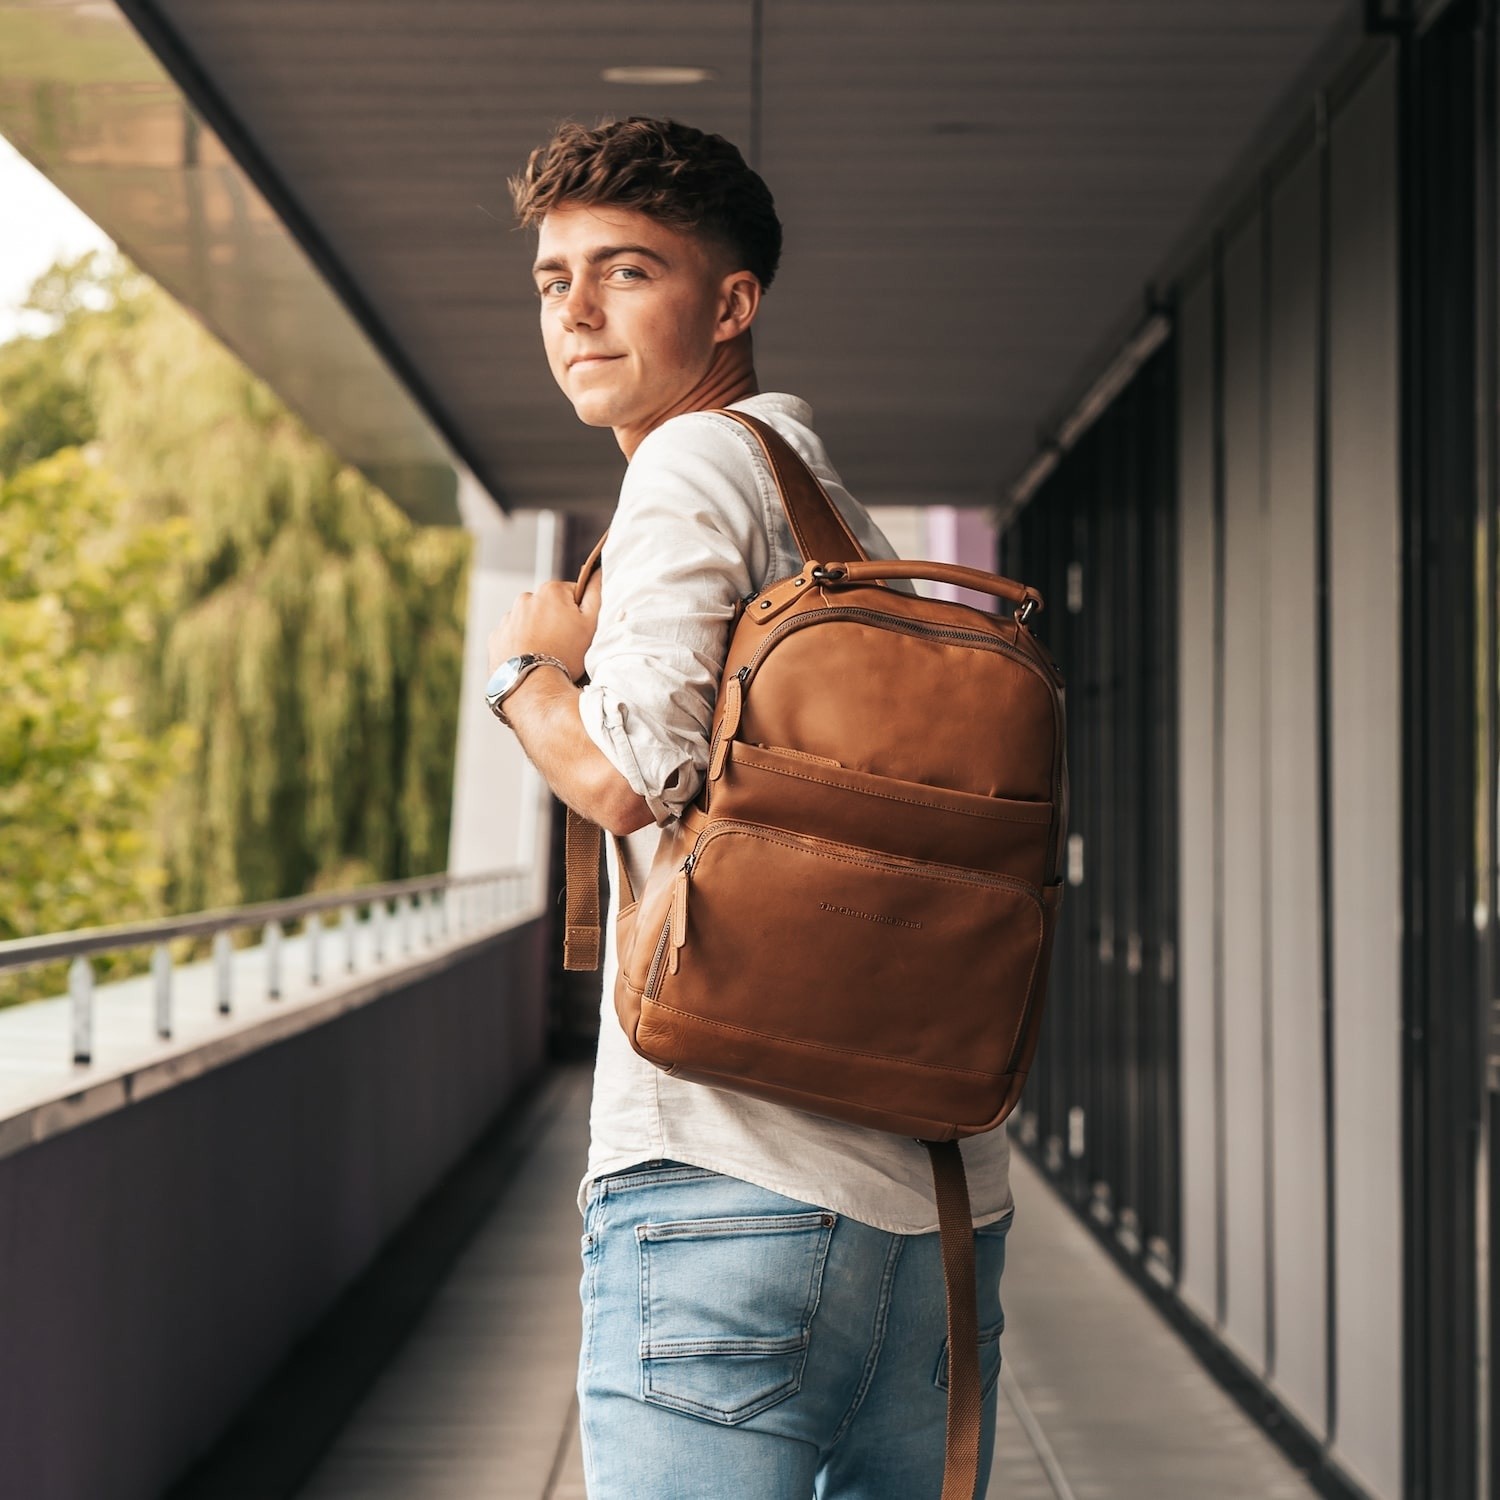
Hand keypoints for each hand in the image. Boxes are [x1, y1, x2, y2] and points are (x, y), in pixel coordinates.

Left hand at [487, 571, 602, 680]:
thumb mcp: (591, 623)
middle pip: (549, 606)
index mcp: (551, 590)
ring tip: (547, 654)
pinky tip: (531, 658)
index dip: (579, 612)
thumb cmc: (566, 654)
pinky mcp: (496, 637)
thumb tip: (597, 572)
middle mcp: (525, 598)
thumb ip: (596, 593)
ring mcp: (508, 618)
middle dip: (557, 621)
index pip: (572, 593)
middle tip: (564, 645)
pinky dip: (521, 644)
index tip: (579, 630)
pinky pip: (513, 636)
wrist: (533, 685)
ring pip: (530, 621)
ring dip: (538, 632)